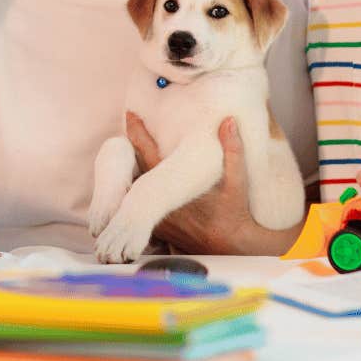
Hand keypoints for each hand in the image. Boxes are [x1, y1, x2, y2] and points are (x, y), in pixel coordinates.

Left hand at [126, 112, 253, 252]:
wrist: (233, 247)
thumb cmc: (235, 212)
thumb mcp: (238, 180)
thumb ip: (233, 150)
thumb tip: (229, 122)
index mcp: (173, 186)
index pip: (147, 152)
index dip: (137, 132)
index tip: (130, 114)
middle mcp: (159, 202)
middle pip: (133, 170)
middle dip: (126, 150)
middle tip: (122, 130)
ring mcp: (156, 218)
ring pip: (131, 192)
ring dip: (128, 173)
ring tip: (124, 153)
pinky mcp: (158, 231)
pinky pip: (138, 210)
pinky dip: (134, 195)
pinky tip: (133, 183)